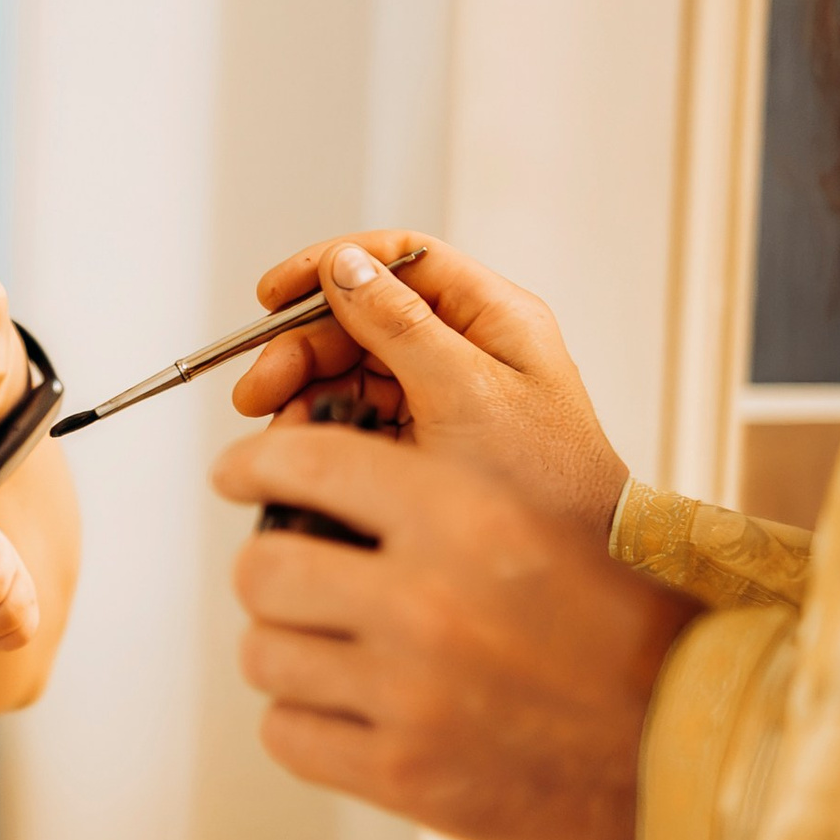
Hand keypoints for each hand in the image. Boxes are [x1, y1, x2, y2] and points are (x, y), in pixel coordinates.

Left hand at [214, 416, 693, 839]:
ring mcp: (408, 692)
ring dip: (287, 650)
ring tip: (331, 652)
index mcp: (466, 513)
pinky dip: (305, 723)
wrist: (696, 742)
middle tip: (290, 578)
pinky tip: (346, 714)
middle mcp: (427, 598)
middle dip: (268, 573)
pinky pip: (287, 735)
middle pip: (261, 570)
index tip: (237, 473)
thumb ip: (435, 500)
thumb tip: (317, 482)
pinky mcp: (402, 772)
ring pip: (265, 655)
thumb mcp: (542, 524)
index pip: (304, 464)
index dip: (253, 467)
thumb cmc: (625, 632)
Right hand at [231, 234, 628, 538]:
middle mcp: (469, 347)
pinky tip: (305, 454)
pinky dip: (324, 430)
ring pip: (353, 367)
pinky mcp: (426, 440)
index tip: (273, 296)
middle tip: (260, 392)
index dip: (331, 266)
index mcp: (494, 318)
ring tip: (282, 433)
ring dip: (306, 394)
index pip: (401, 259)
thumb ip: (404, 326)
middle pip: (363, 316)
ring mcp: (446, 395)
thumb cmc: (547, 489)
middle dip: (302, 347)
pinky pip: (359, 416)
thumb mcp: (467, 396)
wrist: (580, 580)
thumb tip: (343, 266)